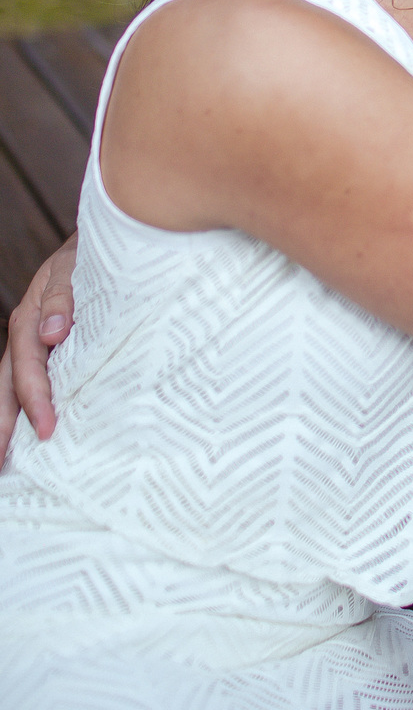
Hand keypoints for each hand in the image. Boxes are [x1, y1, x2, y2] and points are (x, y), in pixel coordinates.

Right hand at [0, 233, 77, 457]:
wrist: (106, 243)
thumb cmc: (91, 257)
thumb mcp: (76, 268)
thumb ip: (64, 298)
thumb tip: (53, 333)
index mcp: (30, 319)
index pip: (27, 369)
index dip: (35, 400)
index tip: (47, 430)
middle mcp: (26, 336)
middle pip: (5, 388)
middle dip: (2, 427)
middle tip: (2, 466)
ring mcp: (34, 346)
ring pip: (11, 390)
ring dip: (7, 425)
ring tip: (5, 464)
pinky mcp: (50, 352)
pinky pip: (32, 384)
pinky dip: (25, 410)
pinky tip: (29, 438)